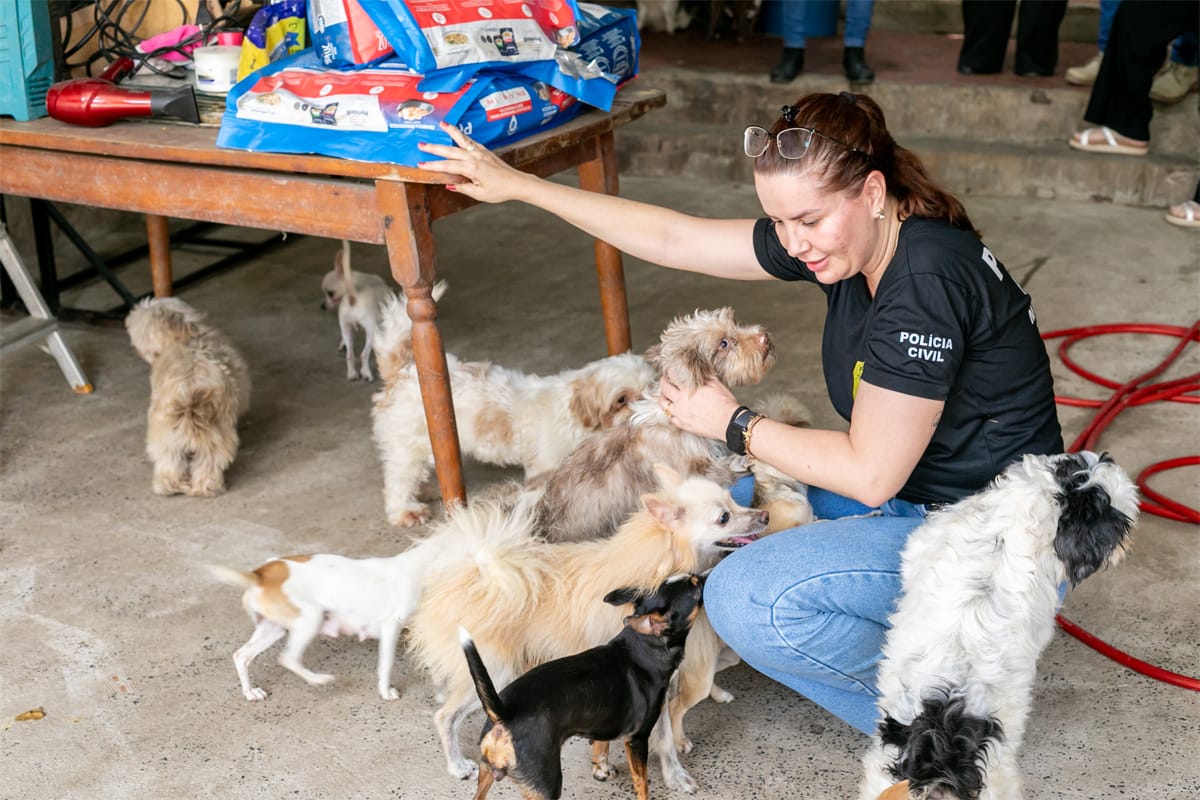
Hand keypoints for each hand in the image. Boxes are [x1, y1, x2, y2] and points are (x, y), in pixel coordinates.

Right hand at [416, 122, 532, 202]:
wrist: (516, 183)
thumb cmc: (500, 190)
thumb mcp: (480, 194)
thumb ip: (463, 188)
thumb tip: (450, 185)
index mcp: (472, 169)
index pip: (448, 166)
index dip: (433, 166)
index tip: (421, 164)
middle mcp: (475, 157)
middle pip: (450, 151)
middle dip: (434, 148)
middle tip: (421, 144)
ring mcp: (480, 152)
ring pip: (462, 140)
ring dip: (451, 132)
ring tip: (442, 124)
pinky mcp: (485, 151)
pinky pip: (471, 141)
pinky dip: (462, 135)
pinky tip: (457, 132)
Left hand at [659, 377, 739, 440]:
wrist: (729, 422)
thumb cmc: (724, 403)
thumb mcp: (716, 384)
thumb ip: (705, 376)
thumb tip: (700, 369)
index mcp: (688, 389)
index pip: (672, 376)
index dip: (670, 372)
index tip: (670, 370)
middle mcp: (681, 401)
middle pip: (664, 389)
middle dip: (663, 382)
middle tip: (665, 379)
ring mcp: (680, 414)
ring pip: (663, 404)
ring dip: (663, 397)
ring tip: (665, 394)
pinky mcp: (683, 425)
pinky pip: (671, 418)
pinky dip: (670, 412)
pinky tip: (673, 409)